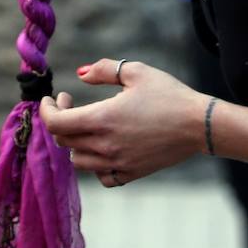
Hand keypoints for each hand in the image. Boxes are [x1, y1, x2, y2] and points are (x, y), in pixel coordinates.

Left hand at [40, 58, 208, 186]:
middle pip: (64, 141)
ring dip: (74, 144)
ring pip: (78, 161)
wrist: (199, 125)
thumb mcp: (136, 71)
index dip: (47, 110)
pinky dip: (95, 165)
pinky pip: (101, 177)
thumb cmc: (168, 94)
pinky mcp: (131, 174)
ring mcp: (118, 163)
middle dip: (60, 121)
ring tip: (86, 126)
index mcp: (102, 119)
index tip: (55, 99)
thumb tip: (80, 74)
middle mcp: (105, 145)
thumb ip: (103, 70)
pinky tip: (103, 148)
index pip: (55, 124)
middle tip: (71, 104)